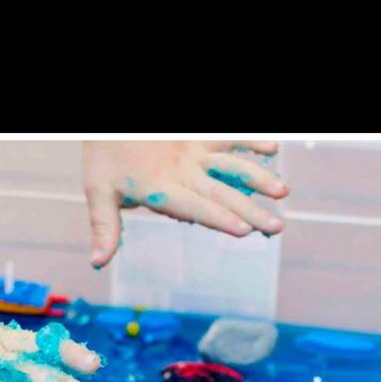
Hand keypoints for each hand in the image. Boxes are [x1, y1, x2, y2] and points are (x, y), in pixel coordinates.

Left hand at [83, 140, 289, 267]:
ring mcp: (192, 149)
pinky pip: (227, 136)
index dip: (219, 219)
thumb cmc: (103, 154)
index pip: (195, 208)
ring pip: (231, 163)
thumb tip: (97, 262)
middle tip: (277, 227)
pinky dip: (249, 140)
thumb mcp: (98, 190)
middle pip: (221, 193)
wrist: (110, 119)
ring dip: (257, 176)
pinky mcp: (196, 134)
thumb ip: (105, 227)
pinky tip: (272, 147)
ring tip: (283, 190)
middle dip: (251, 210)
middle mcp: (182, 170)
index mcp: (160, 188)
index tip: (244, 230)